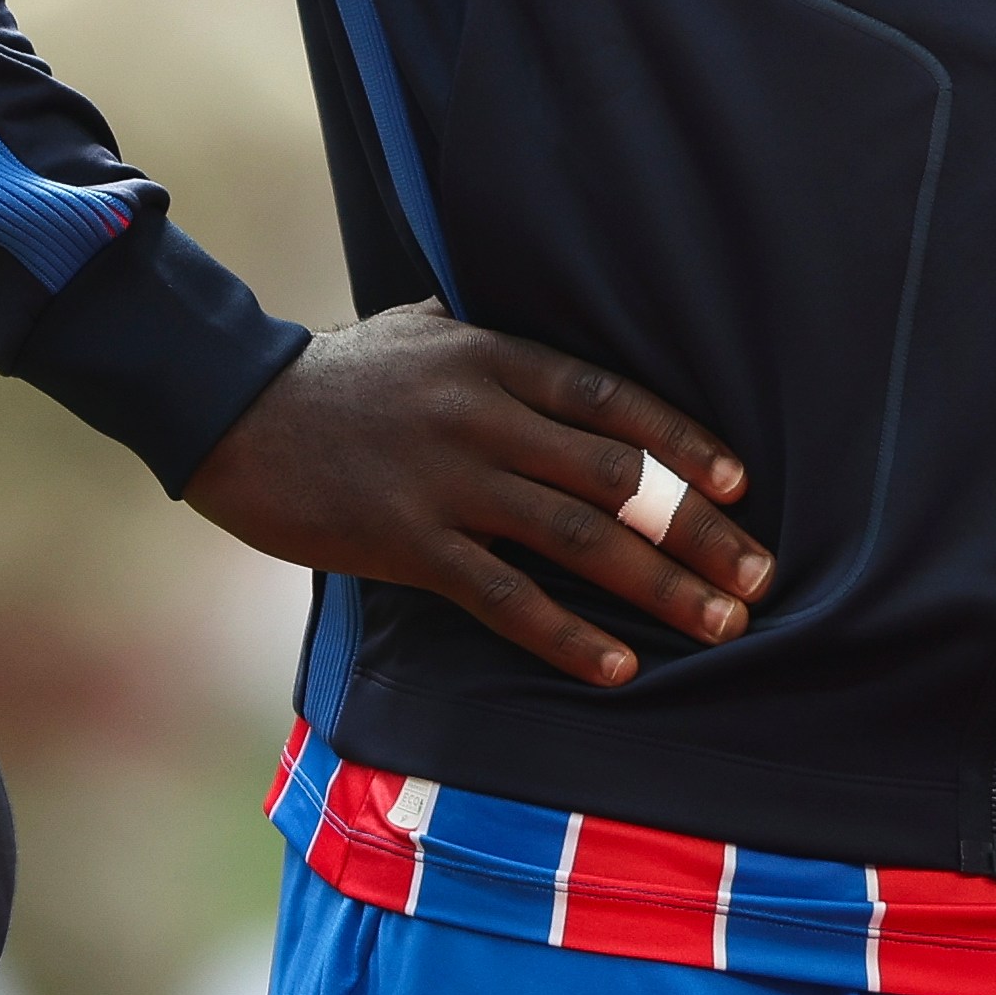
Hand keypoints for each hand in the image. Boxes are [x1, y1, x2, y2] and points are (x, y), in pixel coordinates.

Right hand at [184, 300, 772, 685]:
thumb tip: (555, 354)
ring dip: (658, 585)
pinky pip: (504, 597)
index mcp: (491, 356)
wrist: (236, 411)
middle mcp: (481, 413)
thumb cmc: (338, 372)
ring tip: (719, 623)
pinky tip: (618, 666)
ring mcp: (445, 478)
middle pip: (615, 474)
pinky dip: (568, 634)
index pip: (611, 398)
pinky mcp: (407, 541)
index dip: (683, 442)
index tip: (740, 483)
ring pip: (576, 535)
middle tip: (759, 575)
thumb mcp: (420, 328)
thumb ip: (491, 343)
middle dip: (698, 529)